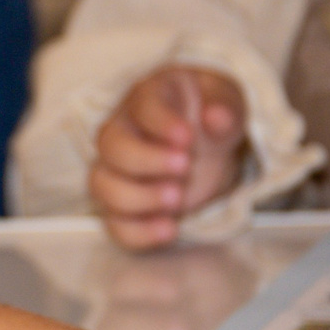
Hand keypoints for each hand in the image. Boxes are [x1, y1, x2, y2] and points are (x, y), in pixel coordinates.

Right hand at [91, 65, 247, 251]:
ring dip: (137, 197)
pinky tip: (170, 229)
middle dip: (146, 160)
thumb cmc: (211, 115)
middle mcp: (122, 131)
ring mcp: (117, 170)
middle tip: (185, 167)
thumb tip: (216, 118)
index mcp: (148, 98)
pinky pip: (114, 223)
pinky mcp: (124, 205)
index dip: (160, 122)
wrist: (208, 146)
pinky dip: (138, 232)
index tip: (187, 137)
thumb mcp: (227, 101)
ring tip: (178, 200)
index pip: (141, 105)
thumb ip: (225, 106)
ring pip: (102, 185)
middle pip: (111, 146)